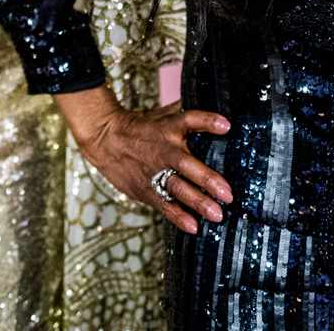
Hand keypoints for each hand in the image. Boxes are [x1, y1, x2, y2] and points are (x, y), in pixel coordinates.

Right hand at [61, 89, 232, 234]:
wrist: (105, 139)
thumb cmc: (140, 126)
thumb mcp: (161, 115)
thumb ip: (185, 112)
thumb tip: (213, 106)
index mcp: (169, 128)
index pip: (190, 120)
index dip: (208, 121)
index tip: (226, 125)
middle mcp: (164, 150)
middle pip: (186, 164)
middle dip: (208, 179)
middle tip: (228, 194)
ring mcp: (154, 171)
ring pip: (177, 188)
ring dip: (197, 202)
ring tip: (216, 214)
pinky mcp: (145, 189)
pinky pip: (163, 204)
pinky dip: (178, 216)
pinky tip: (193, 226)